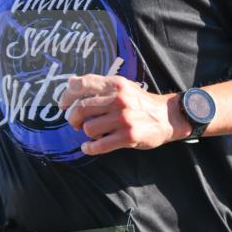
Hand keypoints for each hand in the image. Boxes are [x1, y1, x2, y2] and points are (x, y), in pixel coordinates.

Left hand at [59, 75, 178, 155]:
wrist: (168, 117)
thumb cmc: (141, 102)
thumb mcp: (123, 87)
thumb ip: (98, 85)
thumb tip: (70, 83)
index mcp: (115, 84)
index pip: (82, 85)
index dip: (67, 96)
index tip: (63, 105)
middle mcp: (119, 99)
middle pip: (81, 109)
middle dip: (73, 119)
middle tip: (76, 124)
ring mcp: (124, 118)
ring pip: (89, 128)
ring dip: (86, 134)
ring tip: (91, 134)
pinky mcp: (128, 136)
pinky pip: (100, 145)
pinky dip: (90, 148)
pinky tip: (89, 147)